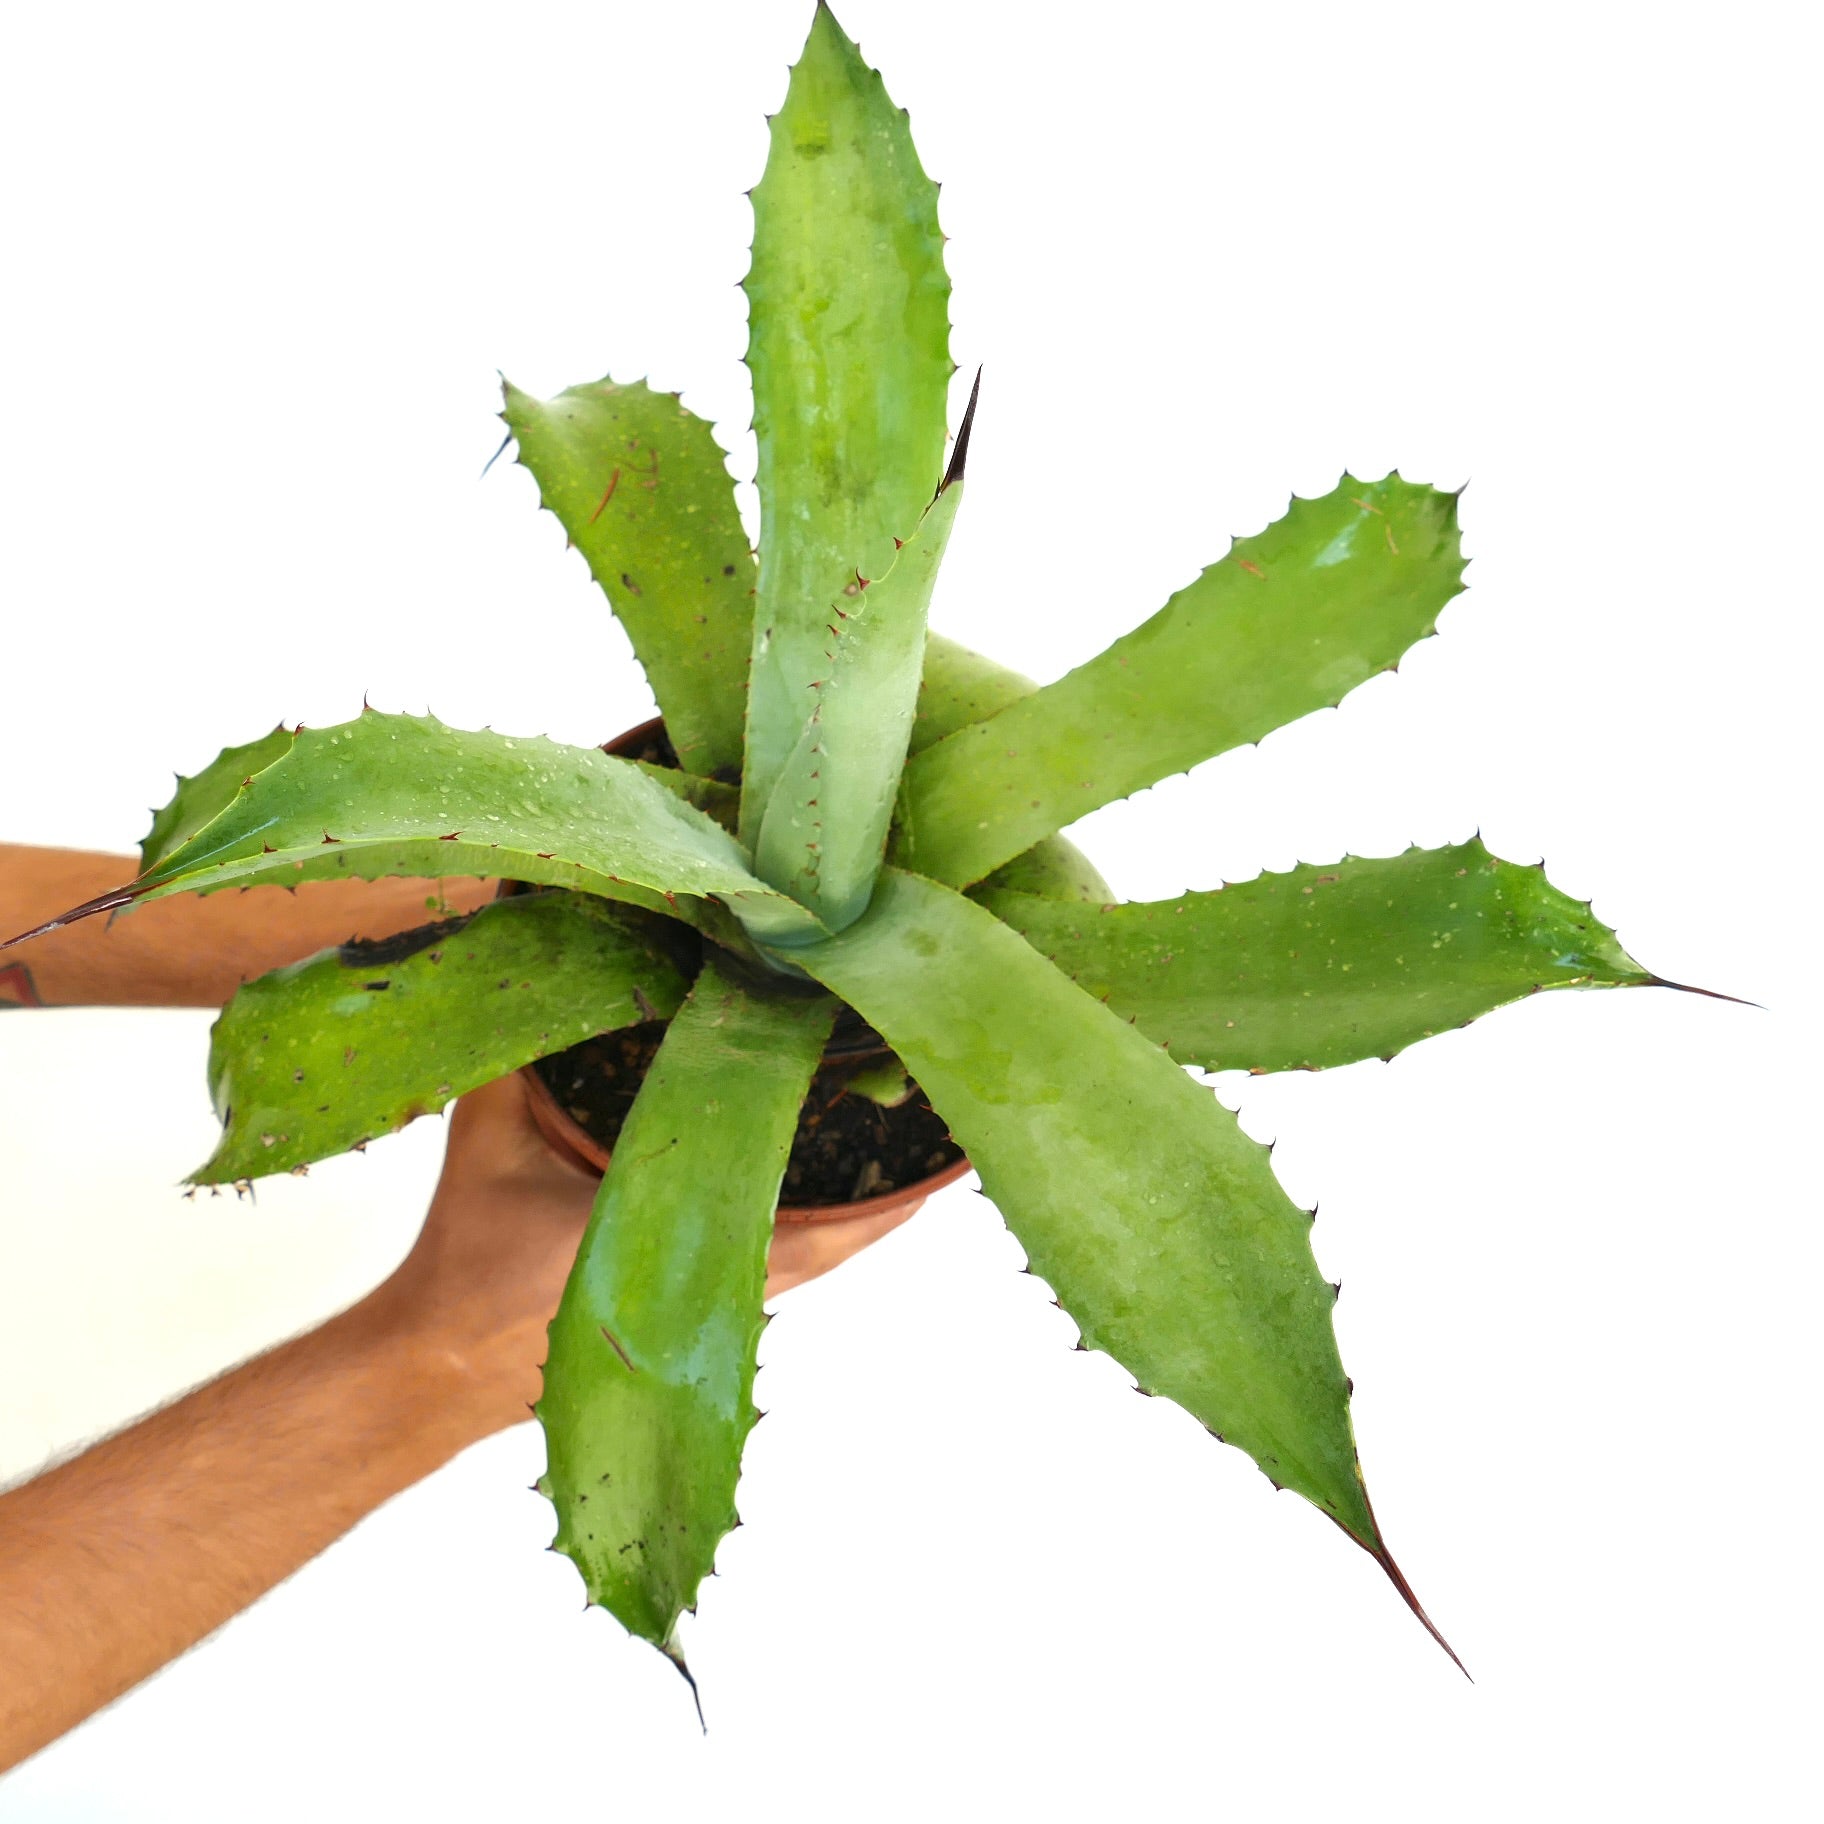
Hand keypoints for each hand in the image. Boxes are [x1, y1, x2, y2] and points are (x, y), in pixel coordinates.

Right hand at [392, 1074, 924, 1415]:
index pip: (818, 1221)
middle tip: (938, 1129)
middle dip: (891, 1186)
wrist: (436, 1364)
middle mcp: (718, 1296)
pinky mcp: (702, 1324)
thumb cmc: (470, 1256)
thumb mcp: (490, 1134)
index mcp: (682, 1249)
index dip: (881, 1186)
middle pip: (844, 1241)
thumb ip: (519, 1039)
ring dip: (866, 1212)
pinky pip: (787, 1274)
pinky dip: (826, 1235)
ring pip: (823, 1263)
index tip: (926, 1127)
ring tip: (915, 1155)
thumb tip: (513, 925)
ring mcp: (717, 1318)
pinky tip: (846, 1197)